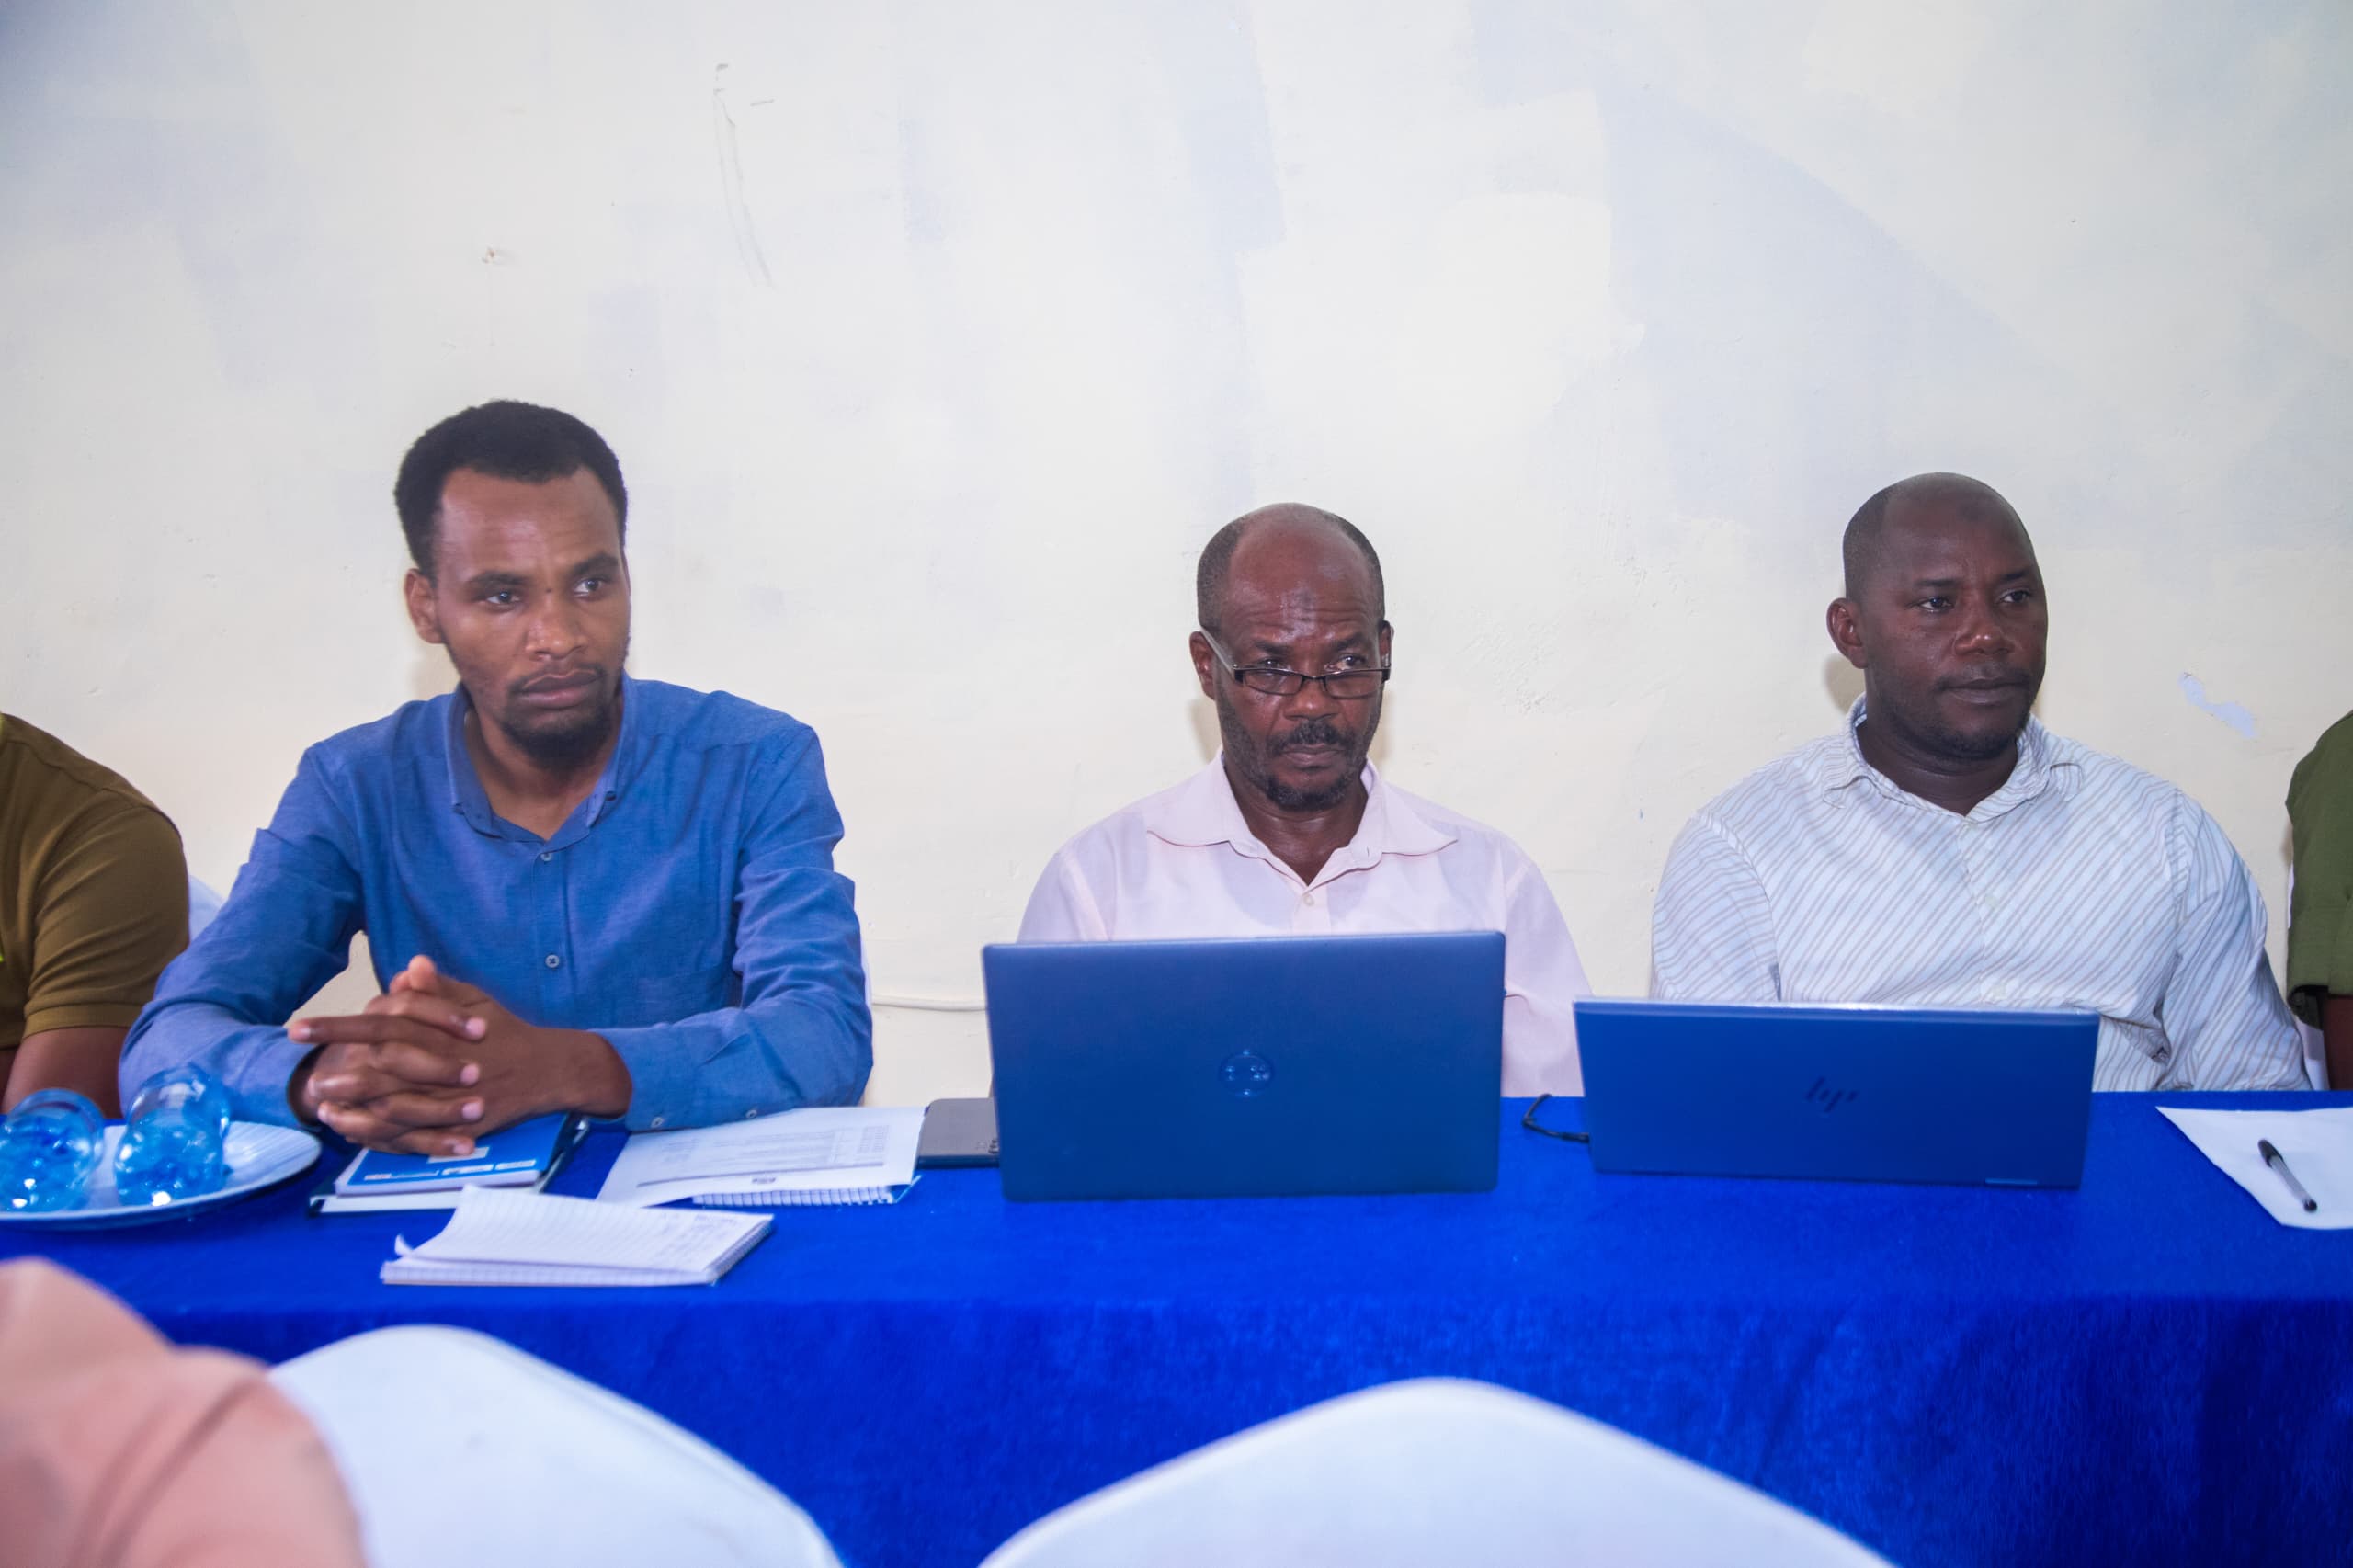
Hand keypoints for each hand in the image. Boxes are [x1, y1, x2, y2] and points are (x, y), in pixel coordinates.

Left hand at [288, 956, 629, 1153]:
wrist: (552, 1070)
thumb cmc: (509, 1033)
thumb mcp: (476, 1003)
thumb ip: (437, 989)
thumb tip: (407, 967)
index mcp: (441, 1030)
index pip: (381, 1022)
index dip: (338, 1026)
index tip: (301, 1027)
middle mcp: (443, 1062)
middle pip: (381, 1063)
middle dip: (338, 1067)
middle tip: (304, 1073)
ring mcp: (450, 1096)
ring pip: (395, 1101)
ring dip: (354, 1104)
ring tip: (321, 1103)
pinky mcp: (458, 1123)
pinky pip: (414, 1132)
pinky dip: (382, 1133)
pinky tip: (354, 1131)